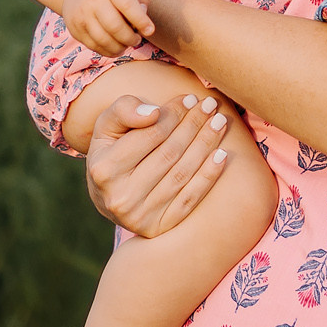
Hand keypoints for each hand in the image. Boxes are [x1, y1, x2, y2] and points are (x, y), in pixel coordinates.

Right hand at [58, 0, 154, 55]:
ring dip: (120, 47)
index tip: (150, 30)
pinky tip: (115, 46)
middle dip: (131, 38)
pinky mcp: (74, 28)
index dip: (141, 21)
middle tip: (137, 39)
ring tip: (127, 43)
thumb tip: (142, 14)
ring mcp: (81, 14)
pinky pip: (94, 46)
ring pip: (104, 40)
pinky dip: (108, 51)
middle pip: (115, 26)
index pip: (127, 4)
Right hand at [85, 92, 237, 236]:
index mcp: (104, 169)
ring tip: (220, 122)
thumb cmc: (111, 153)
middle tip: (211, 105)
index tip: (191, 98)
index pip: (150, 135)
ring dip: (206, 146)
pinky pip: (189, 199)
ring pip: (182, 174)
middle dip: (194, 126)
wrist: (108, 197)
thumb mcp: (107, 127)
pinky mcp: (158, 228)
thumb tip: (154, 113)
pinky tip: (222, 155)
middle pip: (169, 154)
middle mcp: (121, 197)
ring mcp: (140, 216)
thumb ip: (124, 110)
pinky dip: (208, 176)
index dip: (174, 114)